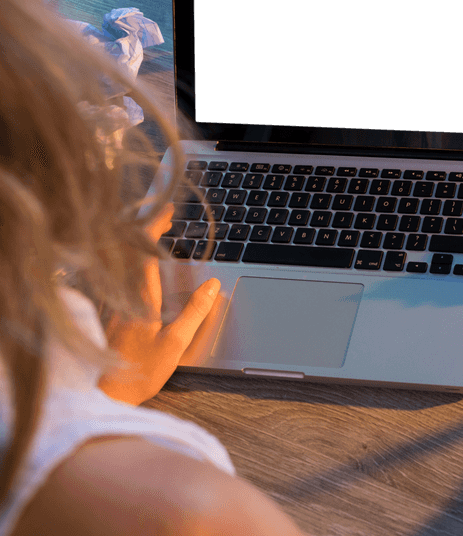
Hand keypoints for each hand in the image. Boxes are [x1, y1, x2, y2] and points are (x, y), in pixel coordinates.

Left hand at [98, 205, 221, 404]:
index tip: (167, 212)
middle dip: (145, 229)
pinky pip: (117, 278)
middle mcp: (121, 297)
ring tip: (154, 235)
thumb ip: (195, 313)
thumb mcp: (175, 345)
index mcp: (139, 300)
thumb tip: (212, 287)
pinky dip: (130, 262)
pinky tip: (140, 268)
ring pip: (119, 264)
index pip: (143, 252)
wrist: (103, 397)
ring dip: (136, 244)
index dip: (153, 227)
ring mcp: (111, 306)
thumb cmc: (138, 374)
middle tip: (164, 218)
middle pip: (127, 251)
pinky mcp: (107, 316)